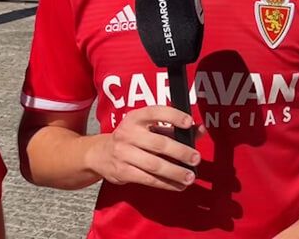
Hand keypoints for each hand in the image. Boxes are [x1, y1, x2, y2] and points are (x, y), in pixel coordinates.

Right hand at [86, 106, 204, 191]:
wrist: (98, 154)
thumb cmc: (132, 138)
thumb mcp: (147, 127)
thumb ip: (173, 127)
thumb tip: (199, 130)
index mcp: (135, 118)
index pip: (155, 112)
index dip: (173, 116)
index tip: (189, 122)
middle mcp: (128, 134)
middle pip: (158, 143)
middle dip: (180, 152)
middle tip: (195, 158)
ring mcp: (123, 154)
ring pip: (154, 165)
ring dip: (175, 172)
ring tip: (190, 176)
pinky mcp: (123, 172)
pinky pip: (148, 179)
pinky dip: (165, 184)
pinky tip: (178, 185)